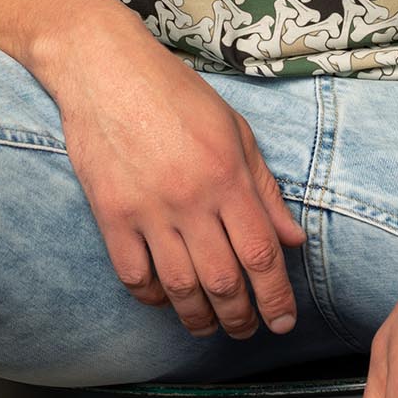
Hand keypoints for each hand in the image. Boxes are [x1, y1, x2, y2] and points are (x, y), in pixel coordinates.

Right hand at [51, 11, 307, 341]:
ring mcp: (147, 209)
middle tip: (248, 330)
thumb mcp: (234, 128)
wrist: (105, 67)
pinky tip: (166, 300)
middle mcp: (190, 197)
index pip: (261, 254)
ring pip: (180, 288)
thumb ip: (264, 187)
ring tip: (210, 327)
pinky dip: (153, 298)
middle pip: (224, 282)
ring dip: (200, 319)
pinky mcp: (110, 214)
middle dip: (241, 318)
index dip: (277, 297)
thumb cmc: (175, 92)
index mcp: (227, 174)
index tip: (284, 322)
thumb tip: (292, 240)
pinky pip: (134, 277)